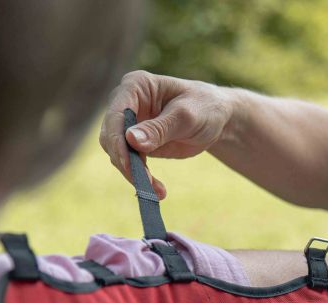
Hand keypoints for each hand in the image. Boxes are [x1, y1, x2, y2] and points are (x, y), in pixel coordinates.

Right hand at [99, 71, 233, 194]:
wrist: (216, 119)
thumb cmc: (204, 107)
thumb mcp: (186, 117)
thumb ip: (160, 128)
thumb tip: (131, 140)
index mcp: (135, 85)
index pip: (116, 114)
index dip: (118, 141)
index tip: (127, 164)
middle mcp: (126, 102)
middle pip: (112, 136)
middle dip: (126, 162)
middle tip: (145, 184)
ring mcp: (129, 124)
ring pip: (117, 153)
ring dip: (133, 174)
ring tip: (157, 191)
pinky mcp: (136, 144)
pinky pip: (130, 163)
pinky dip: (141, 178)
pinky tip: (157, 190)